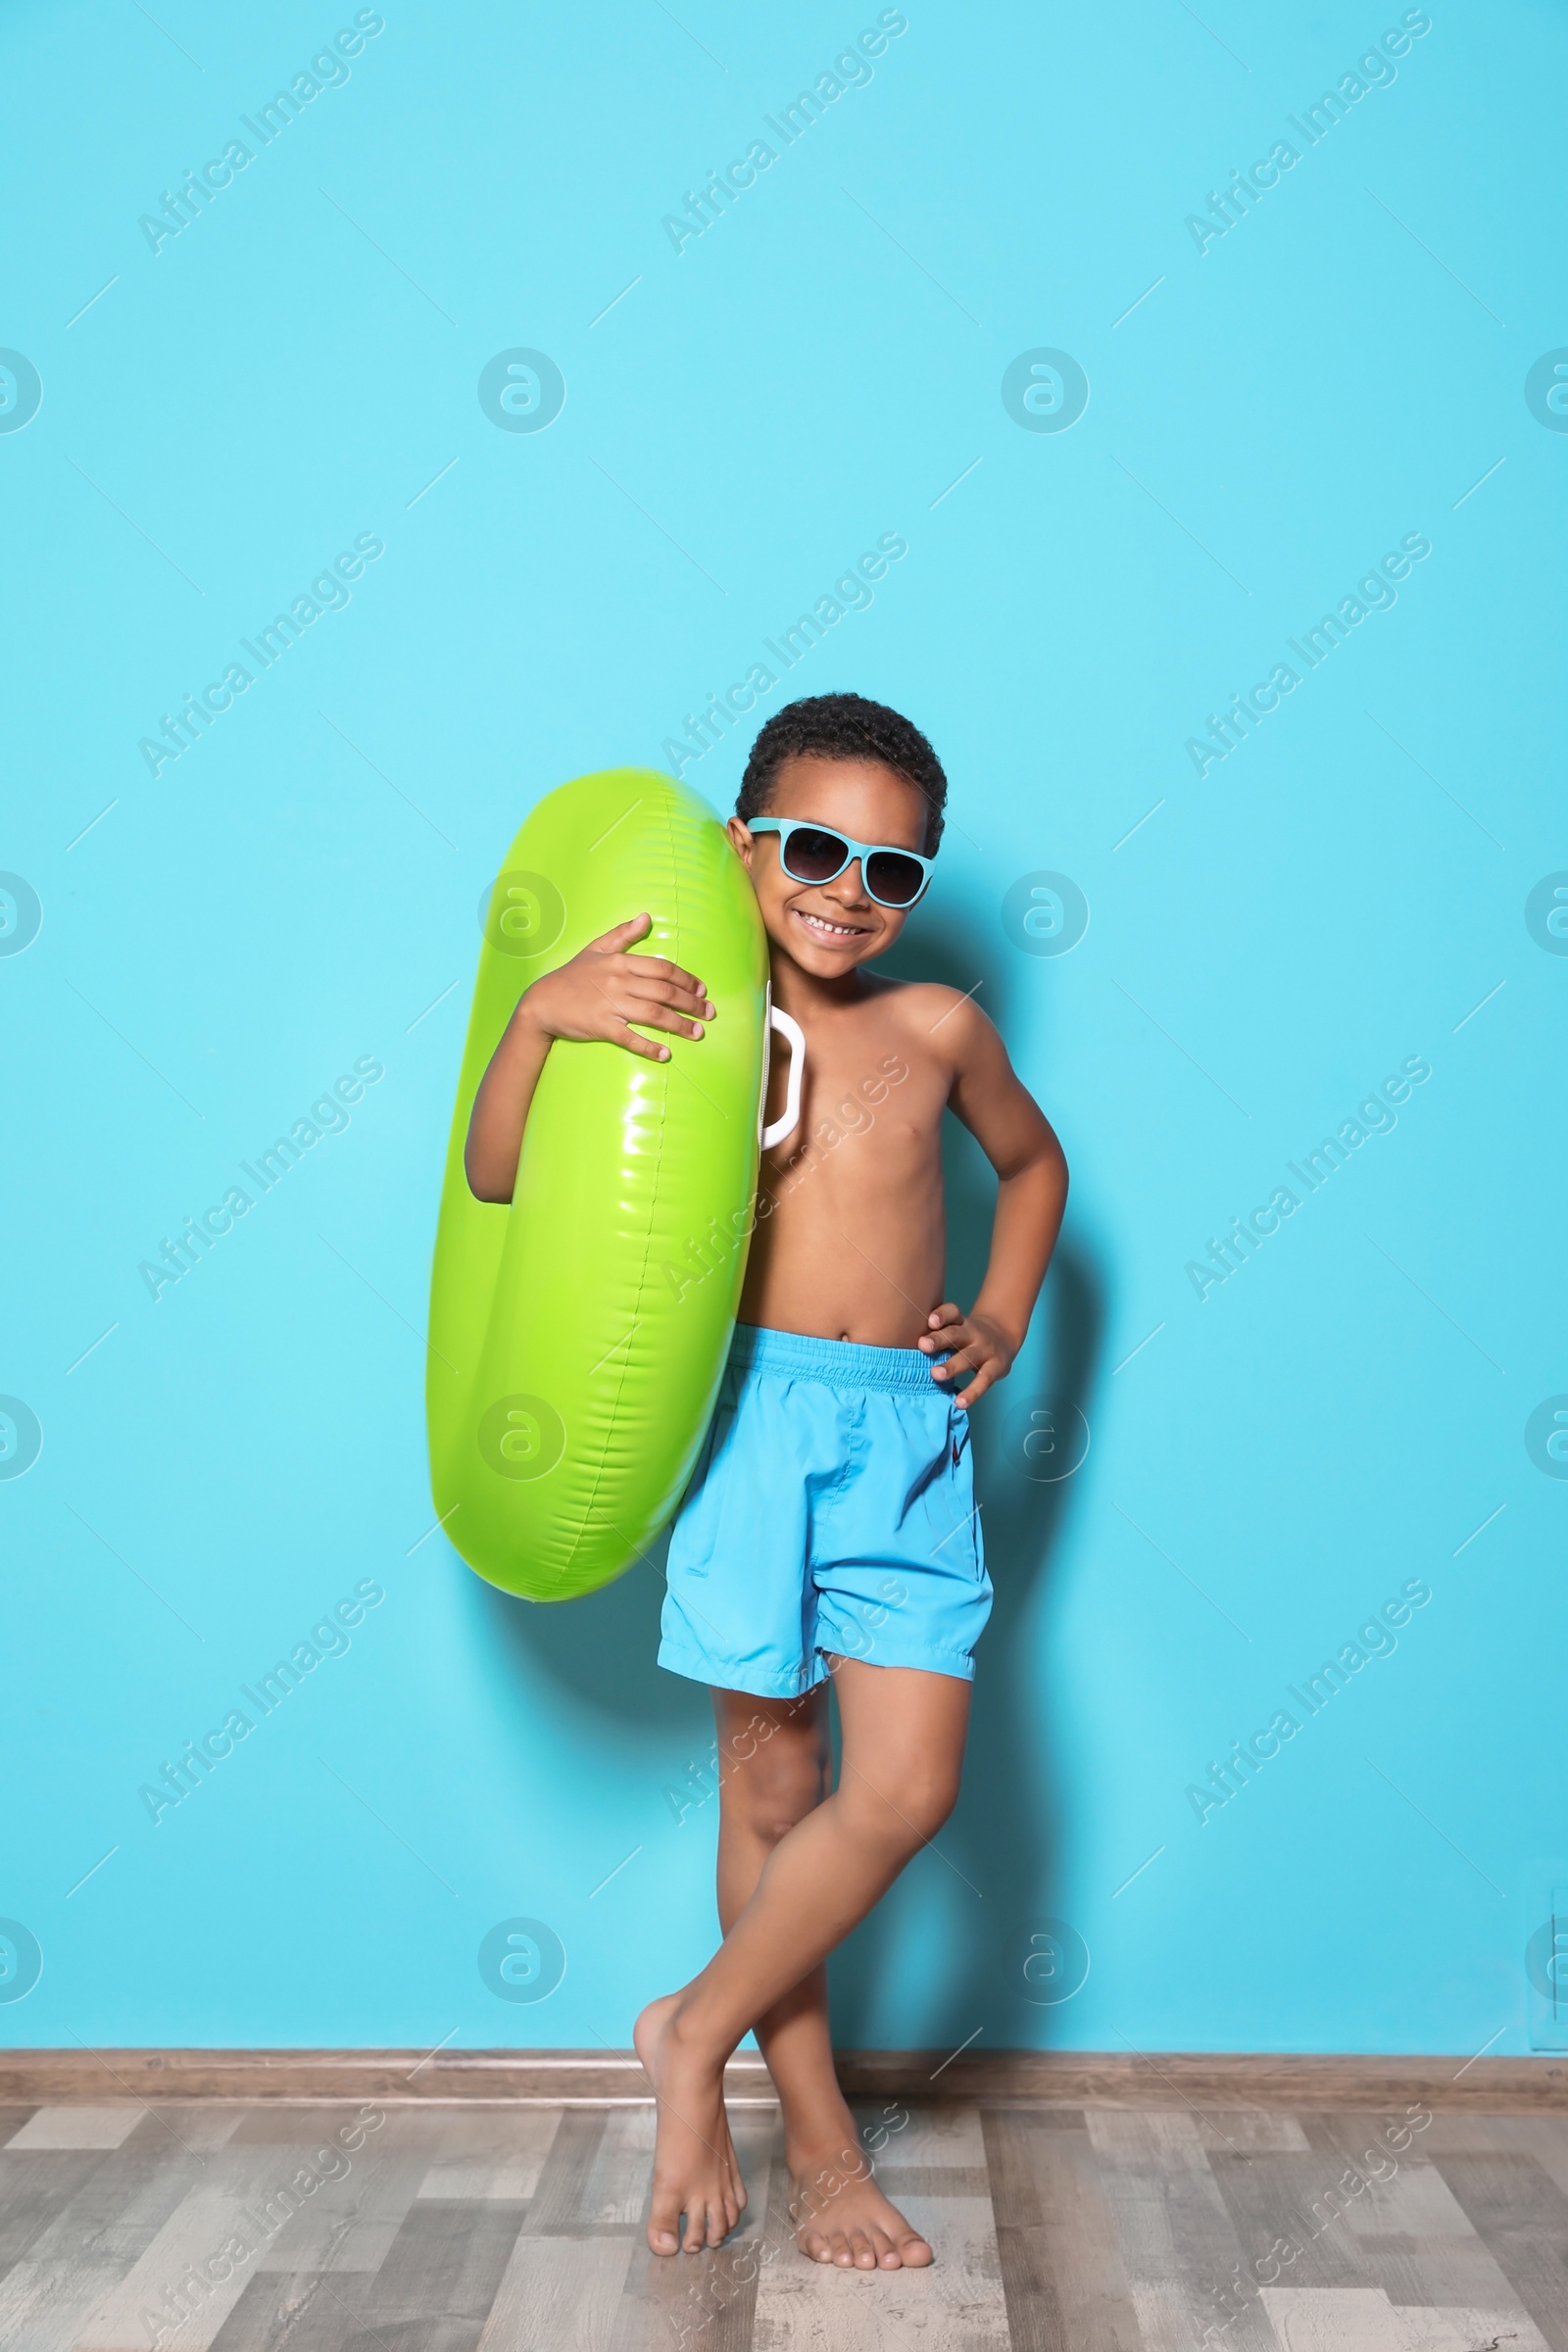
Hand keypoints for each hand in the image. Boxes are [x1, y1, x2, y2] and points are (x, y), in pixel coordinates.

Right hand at [517, 914, 713, 1062]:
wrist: (542, 1002)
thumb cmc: (572, 976)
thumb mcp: (596, 948)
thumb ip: (623, 934)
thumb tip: (647, 917)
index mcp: (620, 962)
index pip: (662, 969)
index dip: (686, 979)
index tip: (702, 990)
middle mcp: (619, 981)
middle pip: (665, 992)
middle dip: (691, 1003)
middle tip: (709, 1013)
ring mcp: (610, 1005)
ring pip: (654, 1014)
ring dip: (679, 1025)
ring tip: (697, 1033)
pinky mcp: (601, 1026)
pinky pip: (630, 1037)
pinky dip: (649, 1046)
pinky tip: (665, 1054)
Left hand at [917, 1302, 1016, 1408]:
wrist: (1004, 1336)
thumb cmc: (969, 1336)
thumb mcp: (958, 1328)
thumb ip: (938, 1335)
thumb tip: (906, 1350)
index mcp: (961, 1322)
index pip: (952, 1312)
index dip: (942, 1315)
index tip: (930, 1321)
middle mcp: (973, 1333)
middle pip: (956, 1334)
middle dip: (939, 1339)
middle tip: (923, 1345)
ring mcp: (985, 1350)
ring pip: (968, 1357)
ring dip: (951, 1366)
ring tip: (935, 1374)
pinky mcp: (996, 1367)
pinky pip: (983, 1380)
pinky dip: (972, 1393)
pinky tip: (959, 1402)